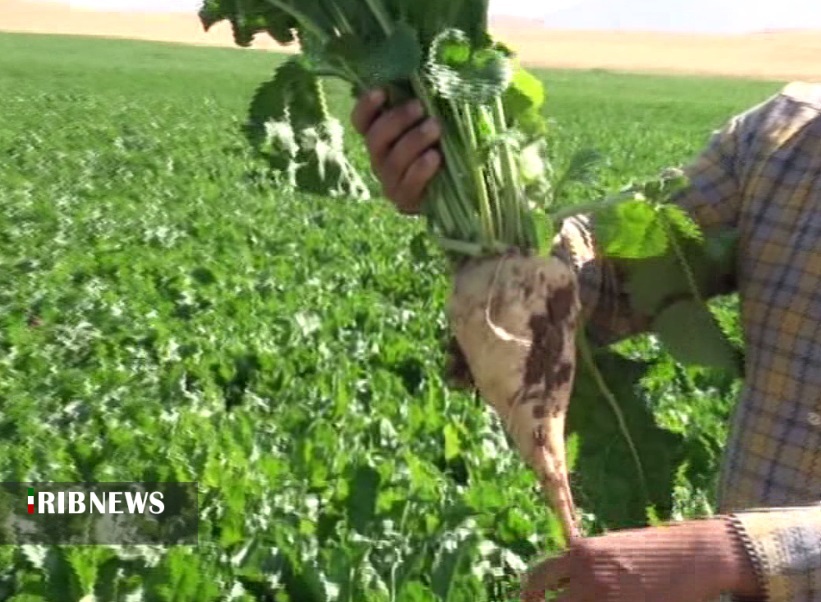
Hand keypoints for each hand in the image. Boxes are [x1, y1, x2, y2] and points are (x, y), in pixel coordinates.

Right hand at [350, 88, 442, 213]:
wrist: (451, 188)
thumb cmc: (438, 144)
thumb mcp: (428, 121)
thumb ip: (421, 105)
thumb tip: (428, 77)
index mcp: (379, 136)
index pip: (360, 121)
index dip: (366, 107)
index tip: (382, 91)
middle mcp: (379, 158)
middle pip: (375, 139)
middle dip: (396, 120)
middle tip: (420, 107)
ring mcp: (389, 181)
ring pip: (393, 160)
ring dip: (414, 141)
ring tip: (435, 127)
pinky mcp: (404, 200)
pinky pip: (408, 184)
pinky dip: (421, 169)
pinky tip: (435, 156)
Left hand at [519, 518, 760, 601]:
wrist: (695, 555)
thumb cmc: (652, 550)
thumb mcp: (609, 547)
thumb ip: (582, 563)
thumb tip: (559, 582)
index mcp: (581, 554)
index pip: (538, 577)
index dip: (530, 594)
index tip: (529, 601)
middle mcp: (589, 577)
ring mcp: (608, 599)